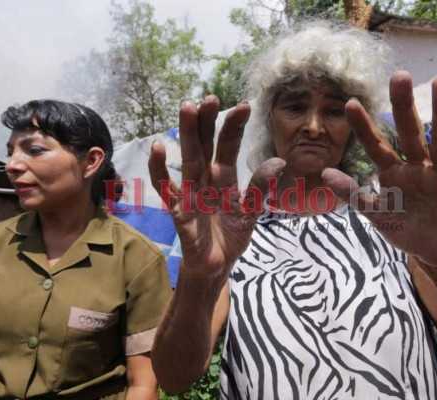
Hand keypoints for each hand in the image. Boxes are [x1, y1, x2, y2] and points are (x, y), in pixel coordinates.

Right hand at [148, 95, 283, 281]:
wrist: (216, 266)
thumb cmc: (231, 236)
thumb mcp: (251, 212)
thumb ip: (260, 188)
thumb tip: (278, 161)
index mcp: (224, 177)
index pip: (227, 146)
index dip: (234, 127)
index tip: (244, 105)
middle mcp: (206, 179)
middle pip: (205, 145)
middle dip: (207, 121)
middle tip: (209, 97)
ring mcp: (190, 192)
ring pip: (188, 158)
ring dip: (187, 133)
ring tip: (187, 108)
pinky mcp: (178, 209)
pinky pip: (165, 187)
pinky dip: (159, 169)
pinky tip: (158, 148)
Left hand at [322, 71, 436, 267]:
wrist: (430, 252)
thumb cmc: (402, 226)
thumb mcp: (375, 213)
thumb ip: (353, 194)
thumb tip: (325, 172)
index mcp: (394, 173)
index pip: (377, 147)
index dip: (364, 128)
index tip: (349, 103)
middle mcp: (418, 169)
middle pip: (410, 135)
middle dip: (404, 108)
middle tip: (399, 76)